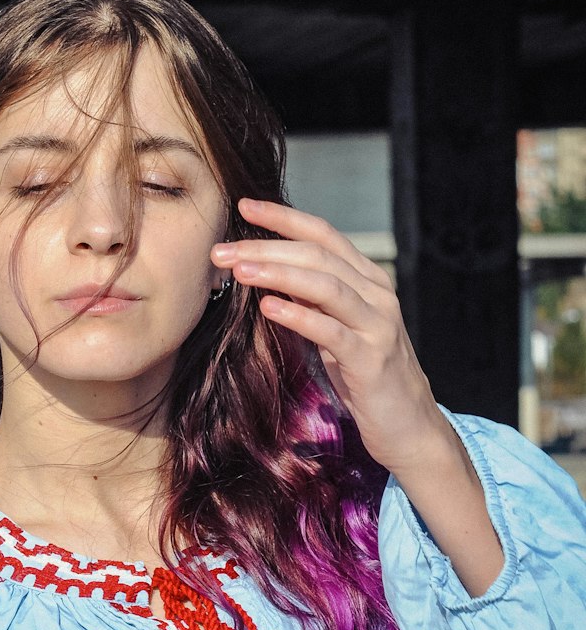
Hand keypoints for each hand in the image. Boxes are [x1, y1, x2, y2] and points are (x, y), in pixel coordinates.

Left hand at [211, 197, 446, 475]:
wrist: (407, 424)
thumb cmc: (364, 375)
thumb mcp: (335, 328)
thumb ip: (312, 299)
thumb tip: (266, 272)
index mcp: (367, 280)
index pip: (323, 234)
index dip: (284, 217)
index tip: (244, 205)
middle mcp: (377, 294)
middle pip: (318, 256)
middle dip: (267, 248)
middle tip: (222, 250)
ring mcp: (377, 325)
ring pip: (326, 285)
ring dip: (279, 274)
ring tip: (239, 271)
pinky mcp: (371, 359)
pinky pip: (331, 331)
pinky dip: (298, 316)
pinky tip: (268, 307)